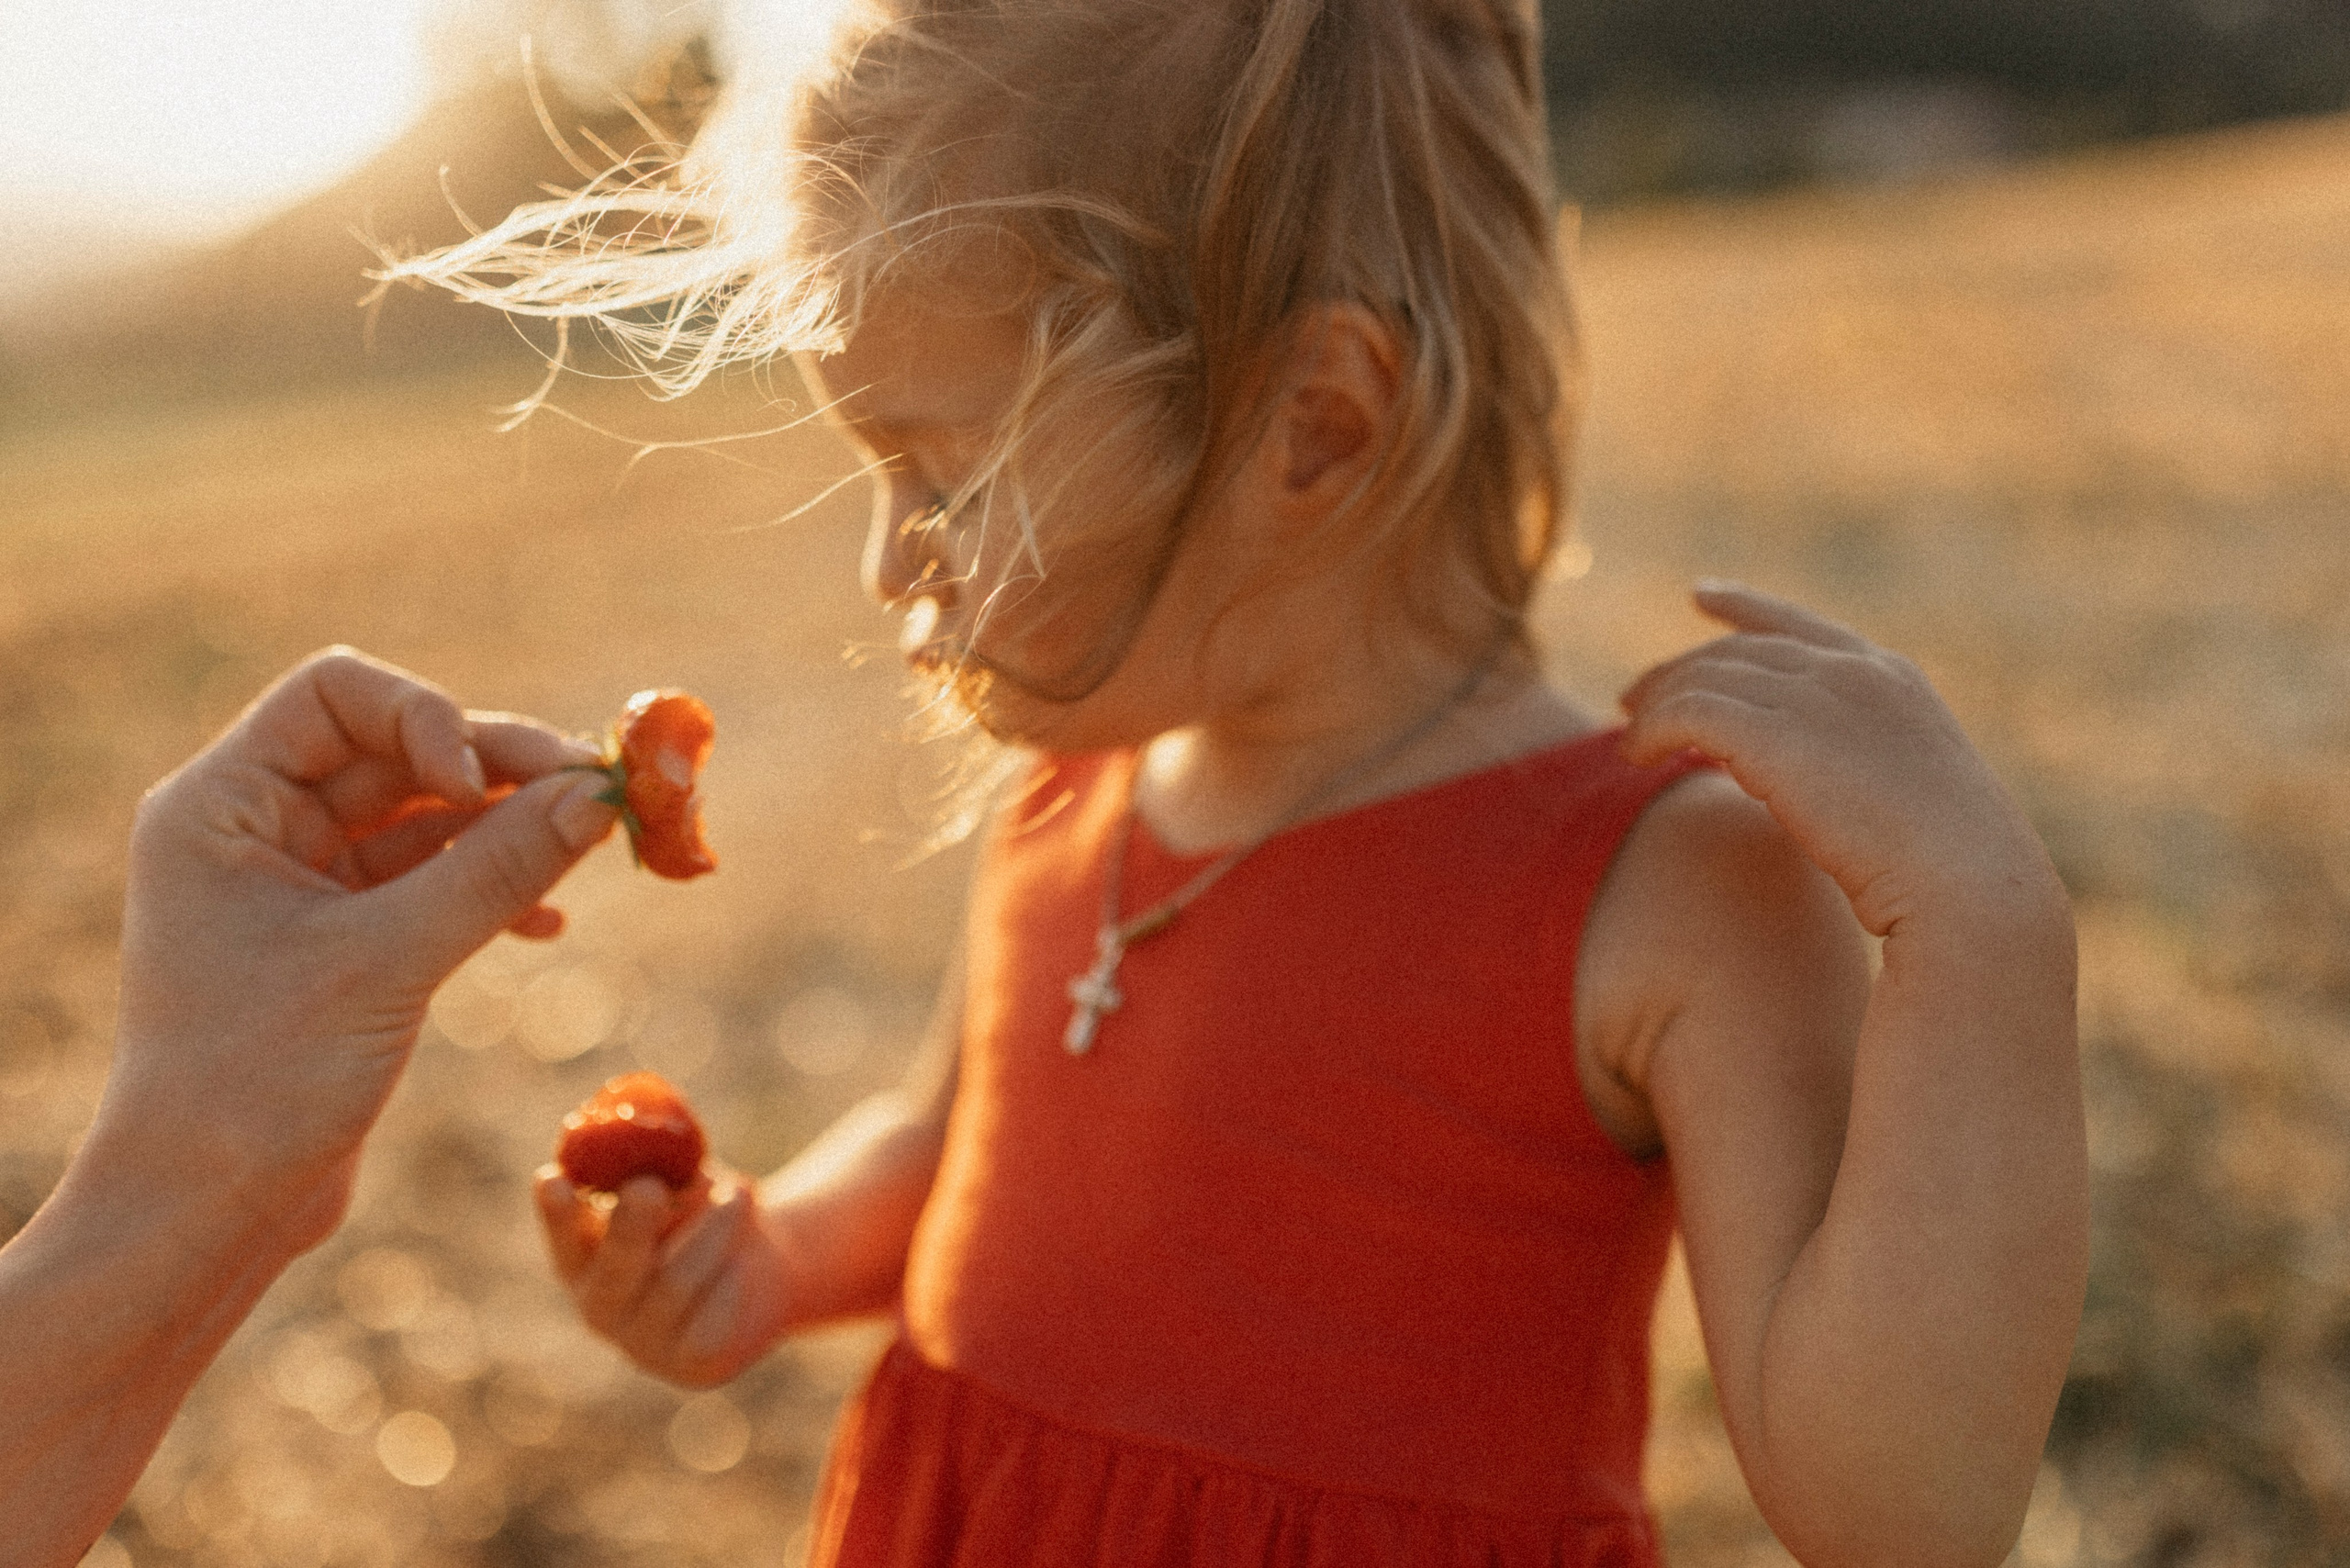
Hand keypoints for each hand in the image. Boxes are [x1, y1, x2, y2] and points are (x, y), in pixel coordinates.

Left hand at [101, 648, 618, 1251]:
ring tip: (595, 847)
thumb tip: (600, 797)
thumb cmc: (259, 1080)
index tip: (485, 783)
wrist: (209, 1210)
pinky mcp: (342, 938)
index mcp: (224, 804)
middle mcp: (257, 826)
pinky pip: (433, 877)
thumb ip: (497, 869)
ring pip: (428, 814)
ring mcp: (301, 882)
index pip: (338, 694)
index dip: (425, 717)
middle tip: (600, 794)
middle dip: (500, 769)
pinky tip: (549, 922)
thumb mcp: (390, 962)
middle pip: (401, 750)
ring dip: (511, 826)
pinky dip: (494, 885)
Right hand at [537, 1168, 795, 1387]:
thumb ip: (661, 1161)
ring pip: (675, 1282)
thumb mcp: (686, 1177)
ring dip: (713, 1227)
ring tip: (739, 1191)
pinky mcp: (692, 1363)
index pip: (563, 1239)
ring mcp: (643, 1343)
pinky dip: (734, 1268)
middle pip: (612, 1271)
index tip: (553, 1178)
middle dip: (628, 1227)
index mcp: (584, 1260)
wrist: (766, 1267)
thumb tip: (644, 1127)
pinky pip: (713, 1311)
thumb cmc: (709, 1210)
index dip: (555, 1214)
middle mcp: (602, 1307)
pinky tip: (746, 1256)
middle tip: (647, 1187)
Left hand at [1619, 582, 2059, 937]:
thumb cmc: (1950, 876)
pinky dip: (1652, 730)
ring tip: (1628, 740)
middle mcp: (1850, 672)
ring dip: (1656, 706)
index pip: (1800, 627)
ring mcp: (1813, 695)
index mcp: (1891, 680)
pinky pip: (1686, 714)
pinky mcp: (1772, 732)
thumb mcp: (1912, 802)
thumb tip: (1821, 788)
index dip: (1745, 608)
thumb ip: (1861, 772)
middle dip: (1678, 672)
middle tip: (1632, 700)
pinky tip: (1634, 757)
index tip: (1700, 596)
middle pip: (1736, 654)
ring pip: (1704, 680)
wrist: (1969, 886)